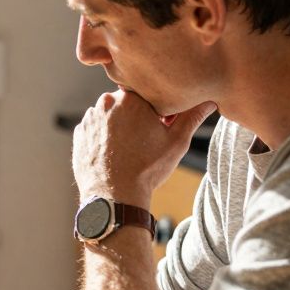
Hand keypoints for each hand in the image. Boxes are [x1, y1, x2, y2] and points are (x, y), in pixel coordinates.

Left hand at [72, 90, 215, 205]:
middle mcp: (106, 103)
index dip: (156, 110)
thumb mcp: (176, 142)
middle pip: (126, 103)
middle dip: (136, 116)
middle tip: (146, 139)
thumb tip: (210, 100)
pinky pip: (95, 129)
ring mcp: (89, 119)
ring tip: (130, 148)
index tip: (161, 125)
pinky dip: (104, 137)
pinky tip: (114, 153)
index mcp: (131, 98)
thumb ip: (192, 116)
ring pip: (110, 115)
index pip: (147, 93)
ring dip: (119, 126)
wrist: (114, 196)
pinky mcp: (79, 134)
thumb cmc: (147, 169)